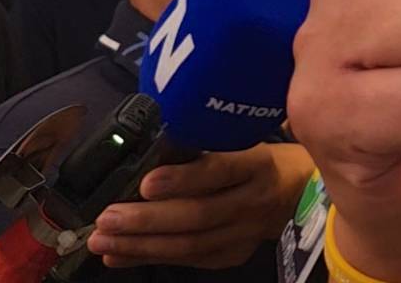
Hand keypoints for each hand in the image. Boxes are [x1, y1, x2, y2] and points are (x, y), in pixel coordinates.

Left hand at [87, 143, 313, 268]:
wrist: (298, 191)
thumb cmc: (258, 158)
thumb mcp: (242, 141)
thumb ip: (204, 146)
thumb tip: (148, 151)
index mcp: (257, 163)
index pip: (220, 171)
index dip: (183, 179)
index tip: (147, 183)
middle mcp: (254, 200)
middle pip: (200, 215)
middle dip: (148, 220)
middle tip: (107, 219)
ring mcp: (246, 232)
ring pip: (191, 244)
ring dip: (141, 245)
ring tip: (102, 242)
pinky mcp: (235, 253)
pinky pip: (189, 259)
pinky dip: (150, 258)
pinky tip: (120, 257)